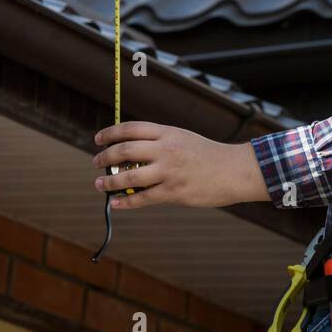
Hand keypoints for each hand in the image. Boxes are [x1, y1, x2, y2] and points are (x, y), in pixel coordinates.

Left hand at [92, 121, 268, 210]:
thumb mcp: (184, 138)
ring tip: (100, 184)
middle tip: (96, 163)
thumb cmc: (208, 155)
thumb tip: (130, 151)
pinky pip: (143, 198)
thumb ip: (160, 142)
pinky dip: (125, 201)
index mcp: (168, 133)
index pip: (131, 129)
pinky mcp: (174, 192)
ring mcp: (170, 172)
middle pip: (125, 150)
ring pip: (129, 176)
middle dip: (105, 157)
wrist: (234, 170)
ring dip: (109, 181)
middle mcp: (167, 150)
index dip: (110, 133)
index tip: (99, 139)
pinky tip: (115, 203)